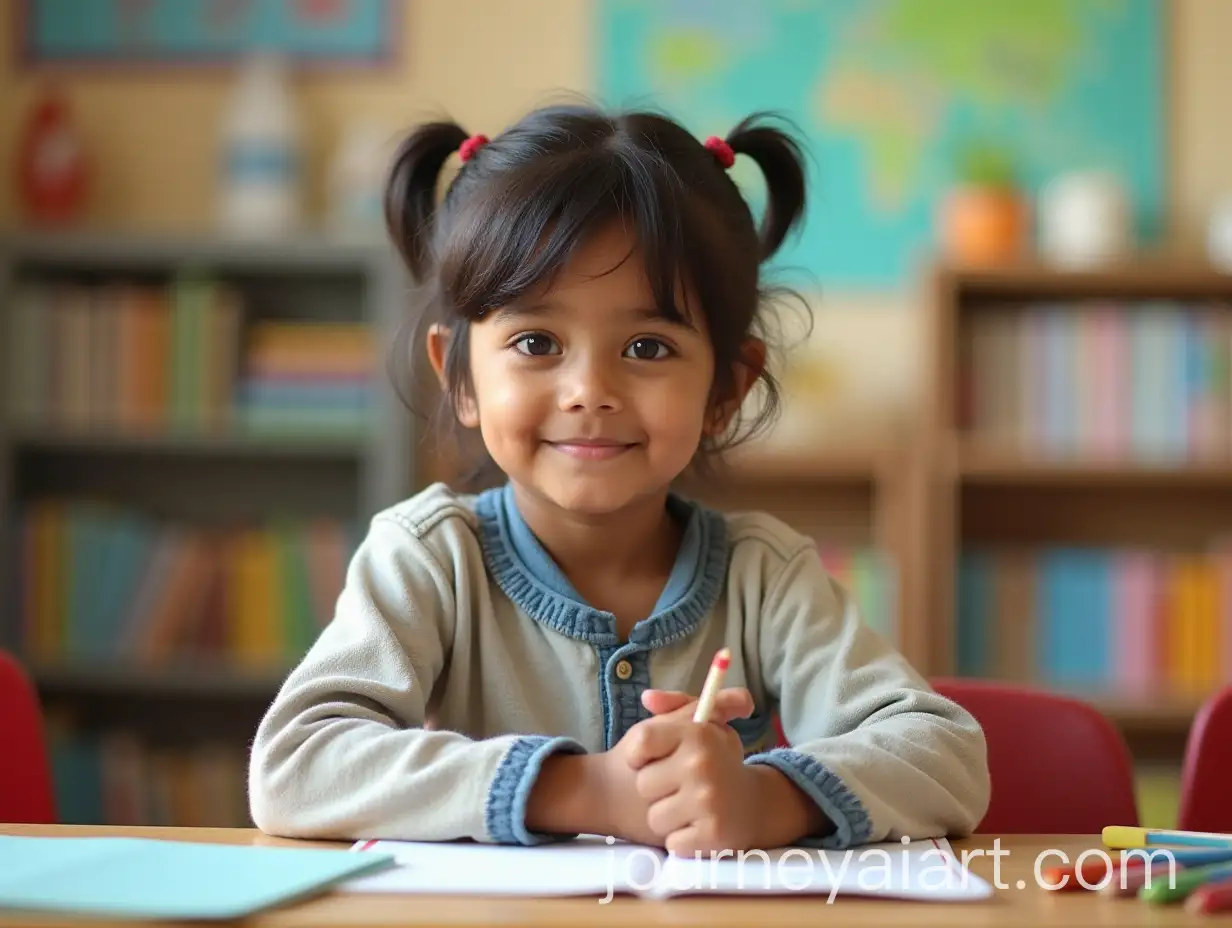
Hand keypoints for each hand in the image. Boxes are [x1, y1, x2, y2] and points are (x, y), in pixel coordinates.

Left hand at [624, 691, 761, 855]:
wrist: (754, 805)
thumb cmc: (716, 759)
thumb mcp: (702, 723)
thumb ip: (673, 703)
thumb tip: (648, 697)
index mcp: (697, 733)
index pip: (642, 741)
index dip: (639, 754)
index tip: (649, 760)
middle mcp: (702, 763)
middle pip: (643, 784)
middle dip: (657, 789)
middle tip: (678, 786)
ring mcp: (709, 800)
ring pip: (656, 817)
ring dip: (668, 817)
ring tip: (687, 808)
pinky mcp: (713, 834)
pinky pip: (672, 843)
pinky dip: (682, 840)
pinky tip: (697, 828)